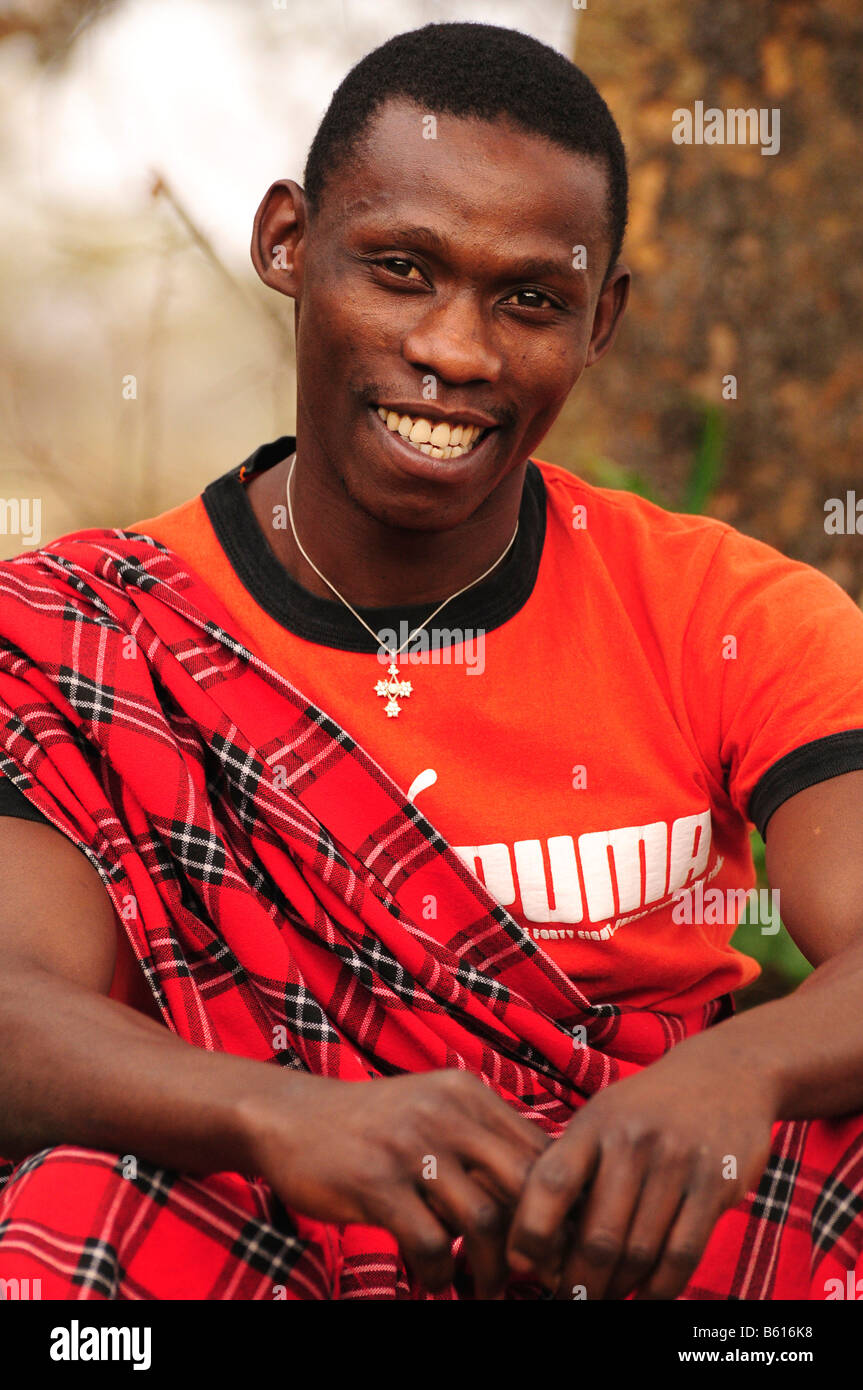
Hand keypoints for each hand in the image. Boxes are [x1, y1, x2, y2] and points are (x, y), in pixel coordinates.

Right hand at [247, 1068, 548, 1296]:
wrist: (289, 1117)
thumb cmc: (371, 1125)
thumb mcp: (431, 1111)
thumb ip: (480, 1140)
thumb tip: (540, 1198)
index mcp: (468, 1094)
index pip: (539, 1150)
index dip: (556, 1206)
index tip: (556, 1245)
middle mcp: (447, 1112)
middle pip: (524, 1185)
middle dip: (536, 1242)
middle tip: (533, 1277)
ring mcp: (411, 1145)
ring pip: (482, 1220)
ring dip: (490, 1270)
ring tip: (484, 1290)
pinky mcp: (375, 1181)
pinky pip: (431, 1242)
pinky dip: (440, 1273)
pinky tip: (433, 1280)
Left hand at [506, 1036, 776, 1299]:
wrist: (725, 1074)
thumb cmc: (648, 1108)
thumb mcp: (604, 1116)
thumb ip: (573, 1165)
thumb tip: (530, 1234)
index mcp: (594, 1123)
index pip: (551, 1181)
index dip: (530, 1231)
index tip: (521, 1266)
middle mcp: (633, 1140)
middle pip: (597, 1235)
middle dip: (578, 1283)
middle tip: (569, 1302)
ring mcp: (677, 1161)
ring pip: (639, 1251)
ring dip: (617, 1289)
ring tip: (603, 1300)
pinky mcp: (715, 1183)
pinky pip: (681, 1254)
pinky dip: (659, 1288)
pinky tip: (644, 1297)